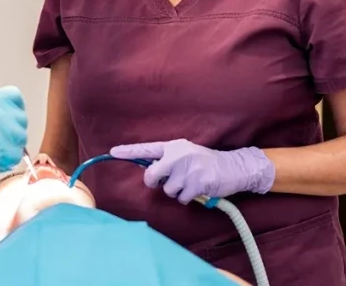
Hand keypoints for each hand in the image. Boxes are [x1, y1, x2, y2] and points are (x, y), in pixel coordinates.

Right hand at [0, 86, 27, 192]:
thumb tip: (0, 120)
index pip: (15, 97)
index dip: (13, 110)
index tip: (9, 119)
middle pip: (21, 120)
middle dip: (12, 132)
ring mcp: (2, 131)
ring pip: (20, 140)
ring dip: (10, 148)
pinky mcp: (3, 151)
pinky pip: (15, 157)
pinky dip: (6, 162)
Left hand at [110, 139, 274, 203]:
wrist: (233, 167)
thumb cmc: (204, 162)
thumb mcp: (185, 154)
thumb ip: (167, 161)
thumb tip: (148, 172)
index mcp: (174, 147)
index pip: (147, 149)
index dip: (129, 151)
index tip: (112, 151)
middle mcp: (179, 155)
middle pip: (151, 175)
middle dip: (156, 183)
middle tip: (169, 180)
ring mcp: (188, 169)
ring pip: (167, 190)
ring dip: (177, 191)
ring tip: (190, 183)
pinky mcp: (198, 182)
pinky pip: (181, 198)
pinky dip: (188, 198)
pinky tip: (198, 189)